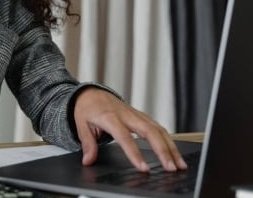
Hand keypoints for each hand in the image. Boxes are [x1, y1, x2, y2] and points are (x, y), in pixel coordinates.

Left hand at [73, 87, 187, 171]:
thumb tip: (88, 161)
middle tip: (170, 168)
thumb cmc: (87, 108)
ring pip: (158, 129)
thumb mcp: (81, 125)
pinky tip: (175, 153)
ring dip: (171, 147)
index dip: (134, 153)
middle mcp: (126, 115)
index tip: (143, 167)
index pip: (125, 137)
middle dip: (162, 150)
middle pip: (149, 131)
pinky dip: (169, 141)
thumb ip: (87, 143)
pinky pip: (158, 128)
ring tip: (179, 165)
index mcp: (110, 117)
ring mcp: (136, 115)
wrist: (91, 94)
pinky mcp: (142, 117)